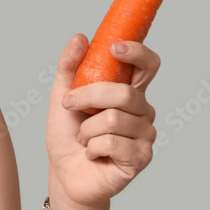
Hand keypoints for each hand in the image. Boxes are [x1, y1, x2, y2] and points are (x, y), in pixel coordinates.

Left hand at [45, 33, 159, 209]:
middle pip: (125, 93)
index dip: (137, 53)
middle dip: (89, 97)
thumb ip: (69, 67)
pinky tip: (92, 153)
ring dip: (86, 129)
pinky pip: (112, 142)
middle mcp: (143, 111)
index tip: (114, 47)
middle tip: (69, 104)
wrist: (63, 172)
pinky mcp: (141, 158)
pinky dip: (92, 147)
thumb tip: (81, 38)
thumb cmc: (67, 133)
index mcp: (129, 91)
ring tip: (84, 138)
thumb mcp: (61, 95)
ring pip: (114, 119)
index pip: (148, 66)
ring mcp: (145, 135)